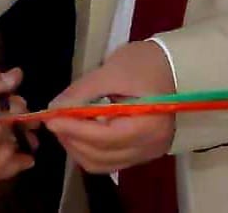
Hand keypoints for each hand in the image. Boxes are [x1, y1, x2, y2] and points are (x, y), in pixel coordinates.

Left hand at [45, 40, 175, 173]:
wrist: (176, 66)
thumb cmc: (147, 63)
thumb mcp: (112, 71)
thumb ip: (82, 92)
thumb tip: (55, 107)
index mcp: (146, 126)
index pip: (103, 138)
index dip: (73, 130)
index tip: (51, 118)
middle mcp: (149, 147)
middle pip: (101, 156)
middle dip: (72, 139)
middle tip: (54, 119)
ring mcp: (147, 153)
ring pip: (102, 163)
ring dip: (78, 148)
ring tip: (64, 125)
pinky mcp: (142, 152)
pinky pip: (110, 161)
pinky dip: (90, 151)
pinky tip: (80, 133)